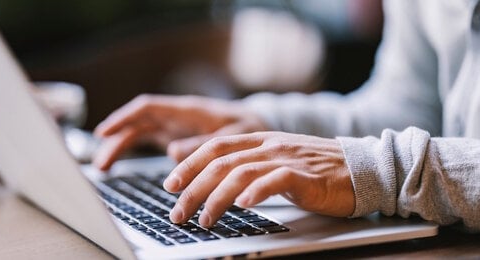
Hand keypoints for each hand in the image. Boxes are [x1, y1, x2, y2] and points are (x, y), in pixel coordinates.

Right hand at [94, 94, 267, 169]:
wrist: (259, 127)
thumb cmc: (248, 128)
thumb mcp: (233, 136)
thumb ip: (203, 144)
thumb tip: (172, 152)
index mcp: (188, 110)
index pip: (148, 107)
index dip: (124, 117)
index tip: (104, 131)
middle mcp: (176, 116)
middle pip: (137, 122)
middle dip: (116, 138)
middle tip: (100, 162)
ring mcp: (173, 126)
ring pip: (138, 132)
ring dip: (119, 146)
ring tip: (103, 168)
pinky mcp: (175, 138)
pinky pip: (147, 141)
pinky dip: (131, 150)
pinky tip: (118, 164)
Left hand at [163, 131, 354, 226]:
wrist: (361, 167)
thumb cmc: (317, 170)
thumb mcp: (277, 160)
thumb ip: (249, 165)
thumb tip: (216, 183)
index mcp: (259, 139)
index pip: (214, 147)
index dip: (188, 164)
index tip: (170, 184)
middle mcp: (269, 145)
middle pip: (220, 162)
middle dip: (193, 188)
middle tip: (178, 212)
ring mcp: (286, 157)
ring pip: (240, 173)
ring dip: (216, 198)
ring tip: (204, 219)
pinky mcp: (305, 174)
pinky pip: (275, 180)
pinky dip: (256, 192)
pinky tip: (243, 206)